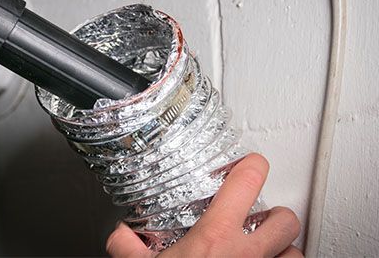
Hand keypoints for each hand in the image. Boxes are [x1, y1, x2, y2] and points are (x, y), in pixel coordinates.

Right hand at [106, 154, 302, 256]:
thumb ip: (126, 247)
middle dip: (275, 215)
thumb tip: (120, 235)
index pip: (246, 182)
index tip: (249, 165)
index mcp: (214, 238)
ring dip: (282, 248)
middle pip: (285, 219)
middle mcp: (246, 255)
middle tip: (259, 219)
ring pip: (294, 251)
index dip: (252, 166)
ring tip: (264, 250)